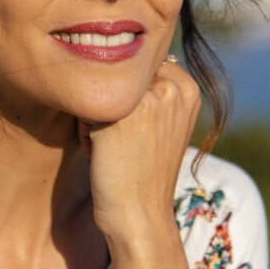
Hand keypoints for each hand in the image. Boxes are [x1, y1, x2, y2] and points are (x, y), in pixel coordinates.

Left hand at [78, 62, 200, 245]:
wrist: (140, 216)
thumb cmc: (143, 173)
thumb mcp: (162, 123)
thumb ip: (152, 90)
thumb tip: (115, 52)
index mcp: (187, 86)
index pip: (136, 71)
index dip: (130, 102)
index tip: (140, 134)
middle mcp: (172, 86)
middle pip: (116, 78)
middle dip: (111, 107)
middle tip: (126, 144)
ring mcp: (148, 98)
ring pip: (98, 90)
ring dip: (96, 118)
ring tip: (114, 148)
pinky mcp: (120, 114)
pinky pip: (82, 107)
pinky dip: (84, 131)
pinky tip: (102, 154)